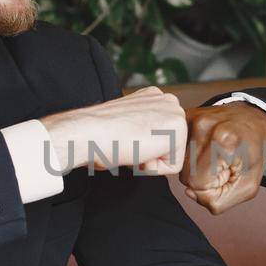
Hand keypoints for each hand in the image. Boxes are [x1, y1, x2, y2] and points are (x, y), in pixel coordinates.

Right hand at [40, 86, 184, 174]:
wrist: (88, 133)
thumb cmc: (97, 136)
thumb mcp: (125, 127)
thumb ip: (140, 130)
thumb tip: (145, 143)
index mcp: (153, 97)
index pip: (160, 138)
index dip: (141, 148)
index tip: (124, 138)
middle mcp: (166, 100)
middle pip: (169, 147)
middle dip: (149, 154)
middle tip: (127, 142)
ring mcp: (174, 111)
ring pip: (172, 156)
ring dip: (150, 161)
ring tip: (132, 146)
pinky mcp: (177, 127)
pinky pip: (173, 166)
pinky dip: (153, 168)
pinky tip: (138, 151)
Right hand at [180, 102, 265, 213]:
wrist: (254, 120)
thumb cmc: (253, 152)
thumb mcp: (248, 186)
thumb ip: (219, 200)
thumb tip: (190, 192)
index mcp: (224, 142)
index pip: (196, 183)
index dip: (211, 186)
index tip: (225, 173)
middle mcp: (204, 126)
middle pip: (185, 174)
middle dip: (202, 176)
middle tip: (220, 164)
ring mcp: (192, 118)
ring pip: (179, 162)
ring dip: (195, 165)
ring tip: (213, 154)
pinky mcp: (184, 116)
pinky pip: (177, 148)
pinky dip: (189, 153)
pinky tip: (204, 146)